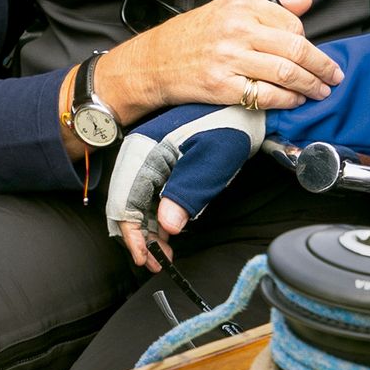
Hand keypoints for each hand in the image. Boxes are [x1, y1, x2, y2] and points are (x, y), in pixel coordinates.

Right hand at [94, 0, 344, 128]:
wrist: (154, 61)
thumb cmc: (195, 34)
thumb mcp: (229, 7)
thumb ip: (271, 6)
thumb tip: (306, 1)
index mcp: (241, 6)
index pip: (291, 23)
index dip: (308, 41)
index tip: (314, 53)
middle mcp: (236, 29)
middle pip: (295, 48)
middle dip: (321, 66)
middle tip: (334, 76)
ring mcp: (229, 58)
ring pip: (285, 72)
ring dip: (309, 85)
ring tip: (320, 91)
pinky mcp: (222, 86)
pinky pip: (265, 95)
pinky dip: (286, 100)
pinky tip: (294, 101)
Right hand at [105, 104, 263, 266]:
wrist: (245, 107)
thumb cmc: (230, 125)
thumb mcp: (211, 160)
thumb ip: (187, 193)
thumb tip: (167, 226)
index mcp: (143, 150)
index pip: (124, 201)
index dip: (133, 234)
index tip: (146, 257)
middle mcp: (140, 154)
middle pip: (126, 204)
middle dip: (139, 237)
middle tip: (157, 262)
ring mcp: (149, 159)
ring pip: (137, 203)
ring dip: (148, 230)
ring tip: (165, 253)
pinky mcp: (161, 163)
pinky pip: (150, 195)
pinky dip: (156, 217)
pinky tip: (168, 232)